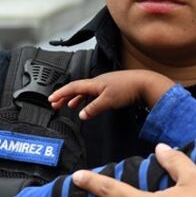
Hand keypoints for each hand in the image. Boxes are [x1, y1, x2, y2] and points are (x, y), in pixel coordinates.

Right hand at [49, 70, 173, 119]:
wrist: (145, 83)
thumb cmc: (129, 89)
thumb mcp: (108, 101)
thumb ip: (93, 108)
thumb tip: (81, 115)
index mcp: (95, 83)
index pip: (72, 87)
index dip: (60, 93)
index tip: (51, 99)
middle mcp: (98, 81)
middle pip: (76, 88)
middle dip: (64, 96)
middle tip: (55, 104)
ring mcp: (105, 84)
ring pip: (85, 90)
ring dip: (75, 98)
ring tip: (69, 105)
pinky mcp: (112, 88)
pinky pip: (94, 93)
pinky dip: (87, 99)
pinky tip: (89, 104)